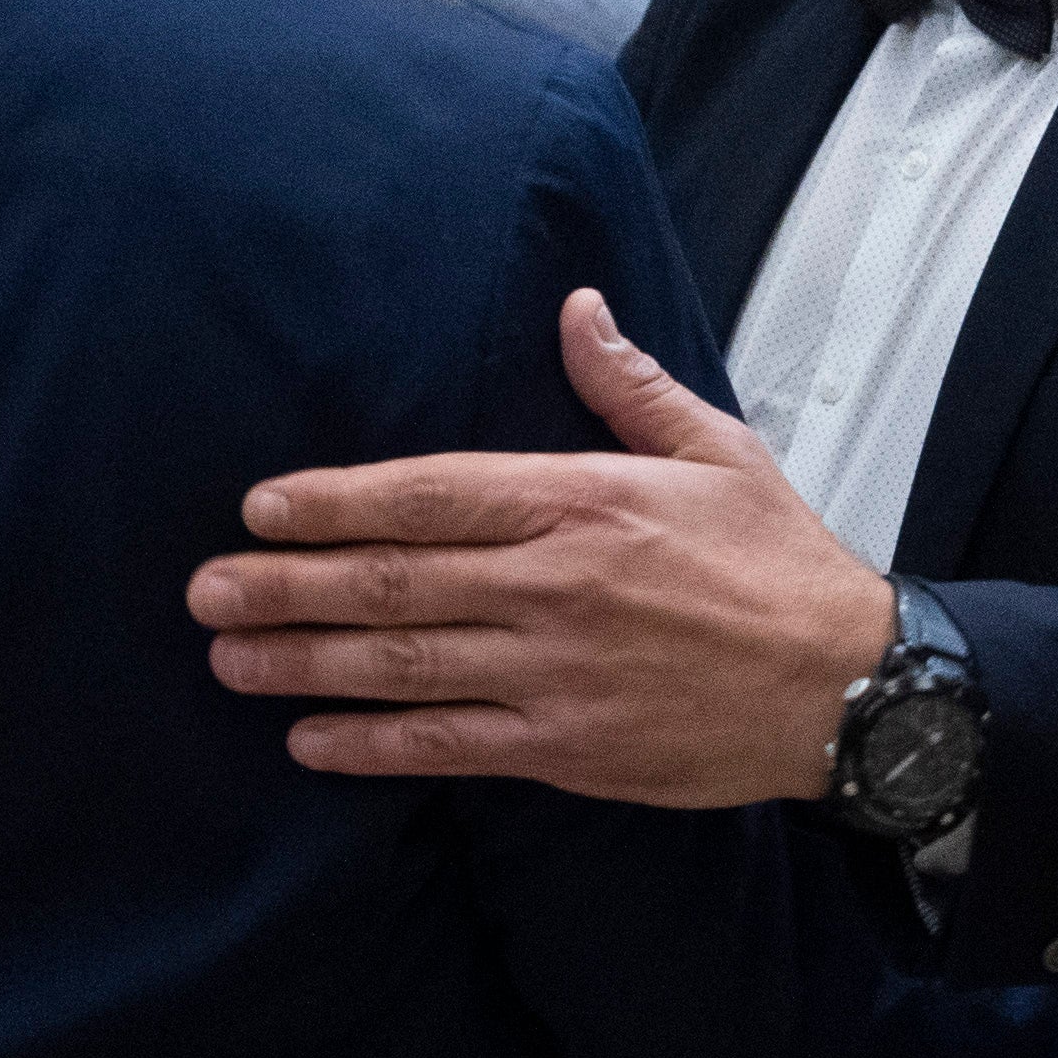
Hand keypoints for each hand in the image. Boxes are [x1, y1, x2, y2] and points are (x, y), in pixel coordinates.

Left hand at [192, 292, 896, 804]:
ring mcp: (555, 672)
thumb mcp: (717, 452)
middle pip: (391, 580)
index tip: (261, 506)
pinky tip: (311, 742)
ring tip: (229, 660)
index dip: (333, 500)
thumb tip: (577, 310)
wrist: (852, 690)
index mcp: (583, 500)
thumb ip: (628, 386)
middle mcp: (556, 584)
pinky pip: (447, 746)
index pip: (428, 492)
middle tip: (205, 590)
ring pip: (401, 664)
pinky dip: (372, 745)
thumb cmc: (781, 564)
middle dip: (284, 584)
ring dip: (304, 663)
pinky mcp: (567, 747)